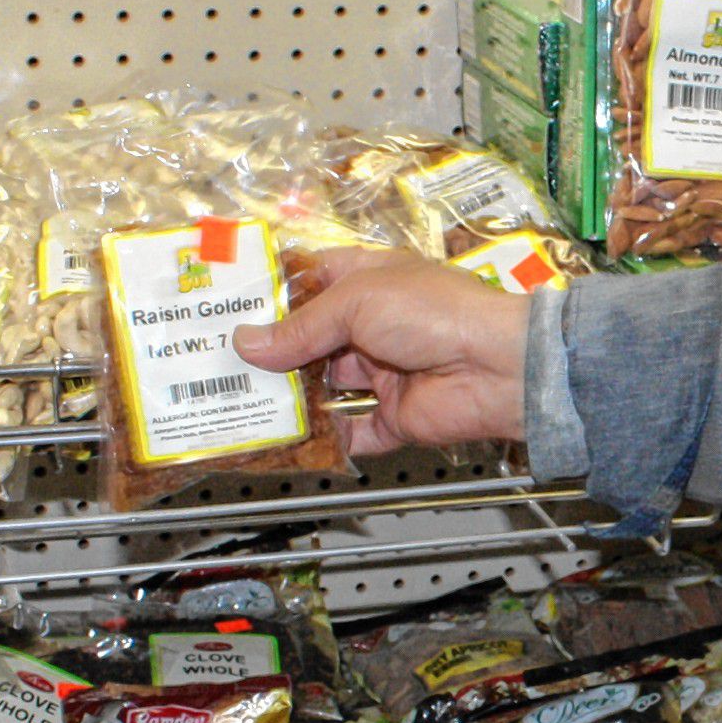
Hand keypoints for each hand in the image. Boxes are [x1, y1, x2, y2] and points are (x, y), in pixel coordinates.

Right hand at [232, 248, 531, 455]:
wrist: (499, 367)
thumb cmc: (436, 312)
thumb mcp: (357, 302)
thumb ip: (301, 327)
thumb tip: (248, 343)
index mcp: (371, 281)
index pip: (316, 280)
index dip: (277, 292)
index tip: (231, 306)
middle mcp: (376, 325)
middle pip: (313, 339)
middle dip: (272, 351)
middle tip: (222, 362)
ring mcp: (385, 374)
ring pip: (326, 388)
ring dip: (290, 397)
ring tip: (239, 402)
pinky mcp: (396, 417)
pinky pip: (354, 433)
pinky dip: (325, 440)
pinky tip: (286, 442)